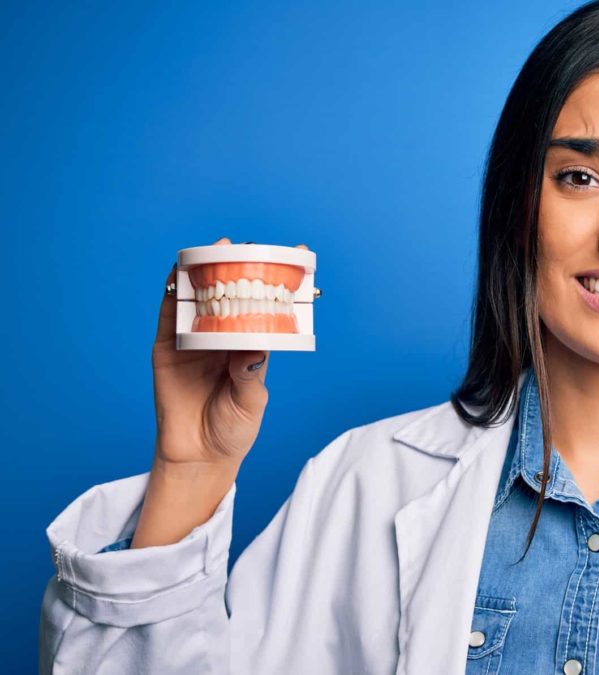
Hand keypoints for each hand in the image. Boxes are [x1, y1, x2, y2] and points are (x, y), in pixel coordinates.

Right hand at [151, 236, 308, 468]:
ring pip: (201, 298)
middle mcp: (223, 338)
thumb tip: (252, 346)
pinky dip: (172, 292)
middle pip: (232, 295)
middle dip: (241, 269)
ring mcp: (194, 340)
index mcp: (250, 347)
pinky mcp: (167, 348)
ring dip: (206, 272)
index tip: (297, 258)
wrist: (198, 456)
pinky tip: (178, 273)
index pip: (266, 309)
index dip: (278, 285)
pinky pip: (169, 315)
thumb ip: (250, 374)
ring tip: (216, 248)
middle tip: (250, 247)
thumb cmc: (232, 429)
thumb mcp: (251, 401)